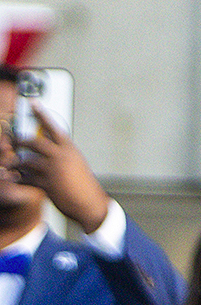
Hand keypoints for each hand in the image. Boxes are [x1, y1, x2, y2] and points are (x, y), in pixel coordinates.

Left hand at [15, 111, 110, 235]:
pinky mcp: (46, 183)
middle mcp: (61, 156)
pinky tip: (13, 178)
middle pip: (34, 141)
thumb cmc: (82, 183)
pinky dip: (17, 177)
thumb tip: (48, 144)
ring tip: (8, 163)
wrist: (88, 201)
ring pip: (26, 159)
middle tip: (12, 141)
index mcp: (69, 148)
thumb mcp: (75, 162)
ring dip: (14, 162)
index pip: (53, 126)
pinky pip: (25, 177)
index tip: (32, 103)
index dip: (42, 114)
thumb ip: (61, 152)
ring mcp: (53, 169)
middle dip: (19, 140)